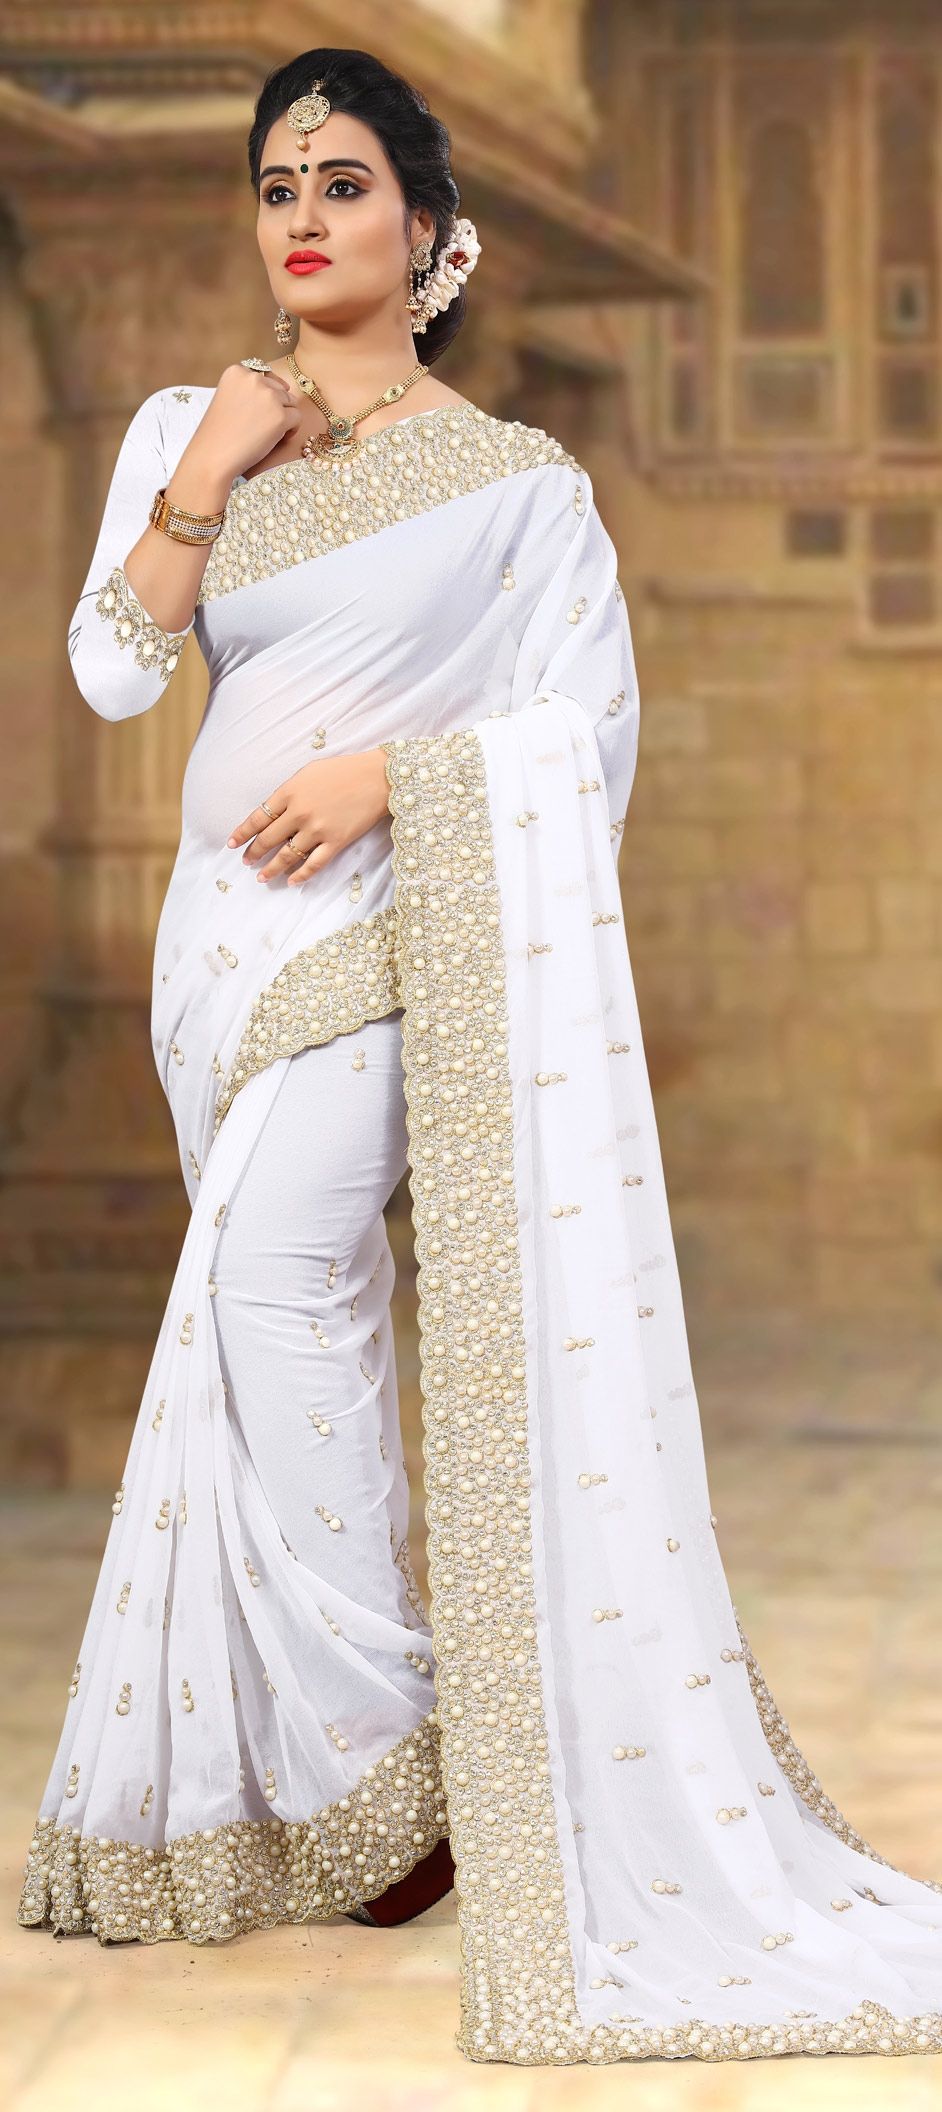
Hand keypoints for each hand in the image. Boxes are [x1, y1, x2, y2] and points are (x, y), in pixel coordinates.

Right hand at [190, 361, 301, 481]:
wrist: (212, 457)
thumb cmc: (219, 433)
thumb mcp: (228, 399)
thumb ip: (249, 390)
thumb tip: (284, 388)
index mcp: (237, 371)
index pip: (265, 377)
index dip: (263, 397)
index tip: (253, 414)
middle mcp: (253, 378)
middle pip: (280, 390)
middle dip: (275, 407)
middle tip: (259, 427)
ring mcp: (268, 396)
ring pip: (291, 403)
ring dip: (284, 418)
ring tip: (267, 434)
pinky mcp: (280, 415)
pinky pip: (298, 418)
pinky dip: (291, 430)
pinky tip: (275, 439)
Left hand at [226, 749, 389, 884]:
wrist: (377, 778)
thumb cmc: (344, 770)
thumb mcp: (309, 772)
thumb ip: (290, 792)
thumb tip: (274, 810)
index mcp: (290, 792)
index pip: (258, 817)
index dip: (243, 832)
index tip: (232, 843)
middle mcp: (299, 813)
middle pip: (268, 839)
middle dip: (254, 852)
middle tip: (246, 861)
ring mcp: (317, 830)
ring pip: (287, 856)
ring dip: (271, 869)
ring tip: (261, 877)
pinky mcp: (336, 842)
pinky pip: (313, 864)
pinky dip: (301, 875)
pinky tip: (291, 881)